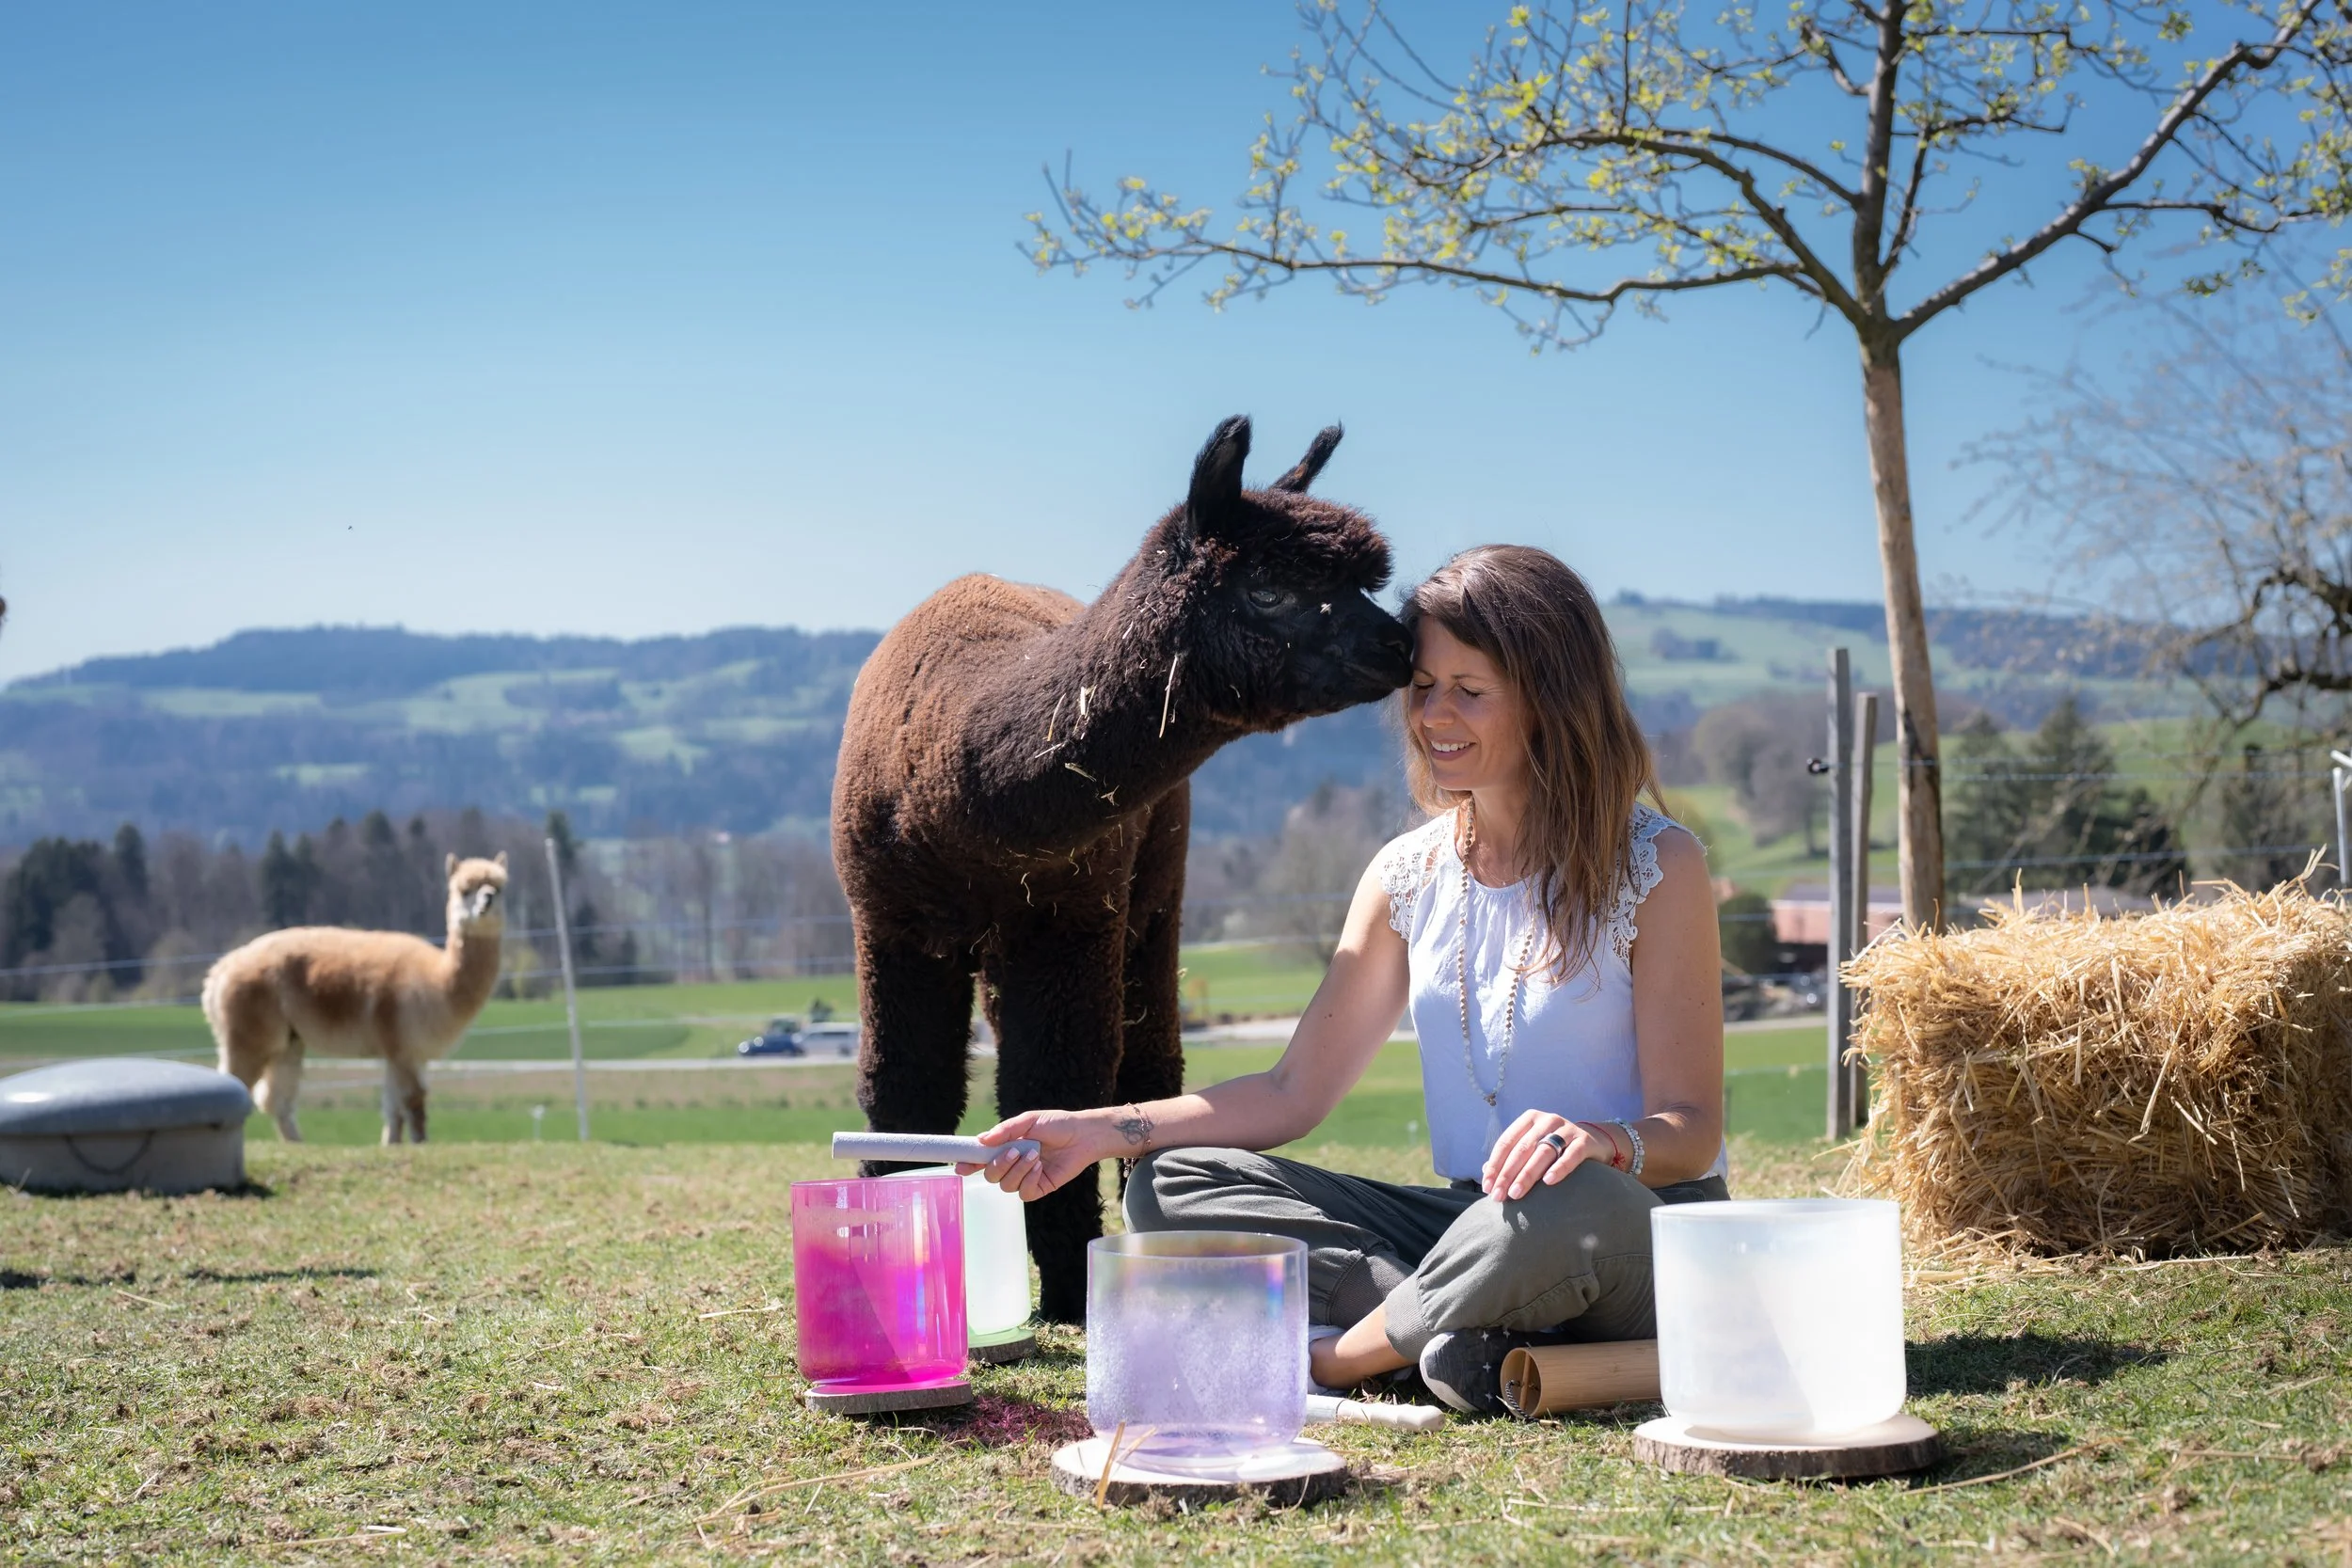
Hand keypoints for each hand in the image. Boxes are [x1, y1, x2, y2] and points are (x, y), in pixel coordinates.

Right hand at [955, 1110, 1105, 1200]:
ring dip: (1018, 1171)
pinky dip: (1029, 1180)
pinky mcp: (1039, 1187)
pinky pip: (1024, 1193)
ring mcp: (1025, 1177)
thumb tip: (981, 1140)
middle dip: (999, 1165)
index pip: (981, 1158)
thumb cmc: (1056, 1124)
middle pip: (990, 1176)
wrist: (1083, 1135)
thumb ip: (1005, 1130)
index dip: (969, 1163)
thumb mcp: (1029, 1121)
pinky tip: (1040, 1167)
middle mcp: (1012, 1164)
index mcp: (1005, 1146)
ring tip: (1035, 1155)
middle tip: (1015, 1151)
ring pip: (1006, 1185)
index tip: (961, 1166)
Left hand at [1480, 1110, 1610, 1200]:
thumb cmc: (1555, 1148)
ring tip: (1516, 1193)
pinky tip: (1548, 1182)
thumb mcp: (1533, 1147)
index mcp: (1529, 1120)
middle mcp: (1547, 1120)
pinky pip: (1571, 1155)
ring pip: (1543, 1152)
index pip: (1506, 1142)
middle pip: (1522, 1148)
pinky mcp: (1584, 1141)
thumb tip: (1486, 1174)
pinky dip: (1559, 1168)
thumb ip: (1511, 1158)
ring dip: (1527, 1174)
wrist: (1593, 1142)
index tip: (1487, 1187)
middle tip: (1498, 1196)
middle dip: (1507, 1174)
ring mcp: (1567, 1129)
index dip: (1495, 1165)